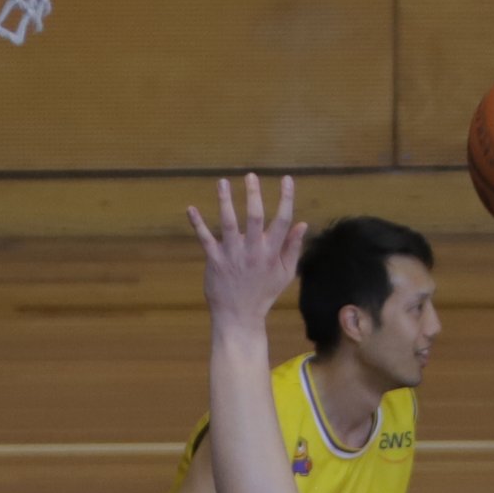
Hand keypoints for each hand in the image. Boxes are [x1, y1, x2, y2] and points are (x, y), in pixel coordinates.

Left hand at [188, 173, 304, 326]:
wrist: (239, 316)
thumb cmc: (263, 293)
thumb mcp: (285, 273)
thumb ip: (293, 248)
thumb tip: (302, 223)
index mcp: (271, 253)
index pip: (282, 220)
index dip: (286, 198)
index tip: (287, 179)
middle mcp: (252, 251)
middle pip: (254, 217)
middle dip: (253, 194)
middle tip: (251, 176)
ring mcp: (232, 255)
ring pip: (228, 223)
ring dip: (225, 201)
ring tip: (222, 182)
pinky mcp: (214, 260)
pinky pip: (204, 238)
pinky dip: (197, 223)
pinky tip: (190, 208)